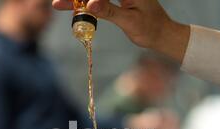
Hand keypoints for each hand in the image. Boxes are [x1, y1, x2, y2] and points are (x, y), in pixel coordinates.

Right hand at [52, 0, 190, 61]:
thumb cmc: (150, 28)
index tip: (69, 0)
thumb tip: (90, 5)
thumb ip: (109, 11)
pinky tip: (71, 6)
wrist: (161, 34)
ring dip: (78, 0)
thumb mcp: (129, 21)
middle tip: (58, 2)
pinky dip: (84, 3)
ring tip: (59, 4)